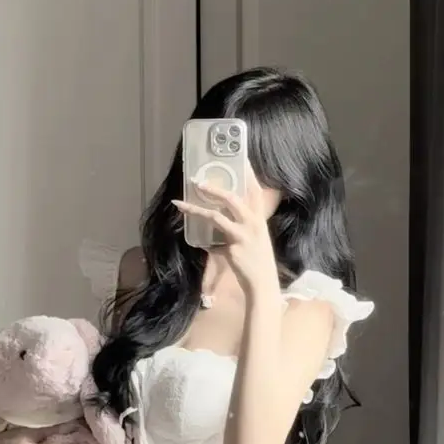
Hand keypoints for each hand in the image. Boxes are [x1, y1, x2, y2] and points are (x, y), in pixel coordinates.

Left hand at [173, 165, 278, 297]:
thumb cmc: (259, 261)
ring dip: (196, 208)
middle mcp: (253, 223)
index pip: (255, 190)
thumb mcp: (257, 238)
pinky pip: (212, 241)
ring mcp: (243, 235)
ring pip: (216, 216)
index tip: (241, 159)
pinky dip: (204, 242)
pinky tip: (197, 242)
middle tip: (197, 180)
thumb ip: (243, 225)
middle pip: (232, 198)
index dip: (248, 174)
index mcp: (259, 218)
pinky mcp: (232, 249)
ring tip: (180, 204)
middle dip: (213, 188)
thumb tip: (223, 217)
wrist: (263, 284)